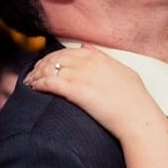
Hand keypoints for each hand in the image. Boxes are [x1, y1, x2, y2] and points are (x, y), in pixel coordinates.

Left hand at [25, 46, 162, 137]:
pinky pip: (49, 82)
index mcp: (99, 57)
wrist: (138, 118)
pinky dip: (38, 83)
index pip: (68, 52)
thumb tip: (87, 49)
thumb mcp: (124, 73)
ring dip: (36, 75)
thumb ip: (105, 59)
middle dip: (41, 65)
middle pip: (56, 58)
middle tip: (33, 74)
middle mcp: (88, 62)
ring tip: (29, 82)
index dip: (54, 58)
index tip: (47, 65)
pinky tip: (33, 88)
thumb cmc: (136, 101)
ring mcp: (81, 75)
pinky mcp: (75, 90)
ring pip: (49, 69)